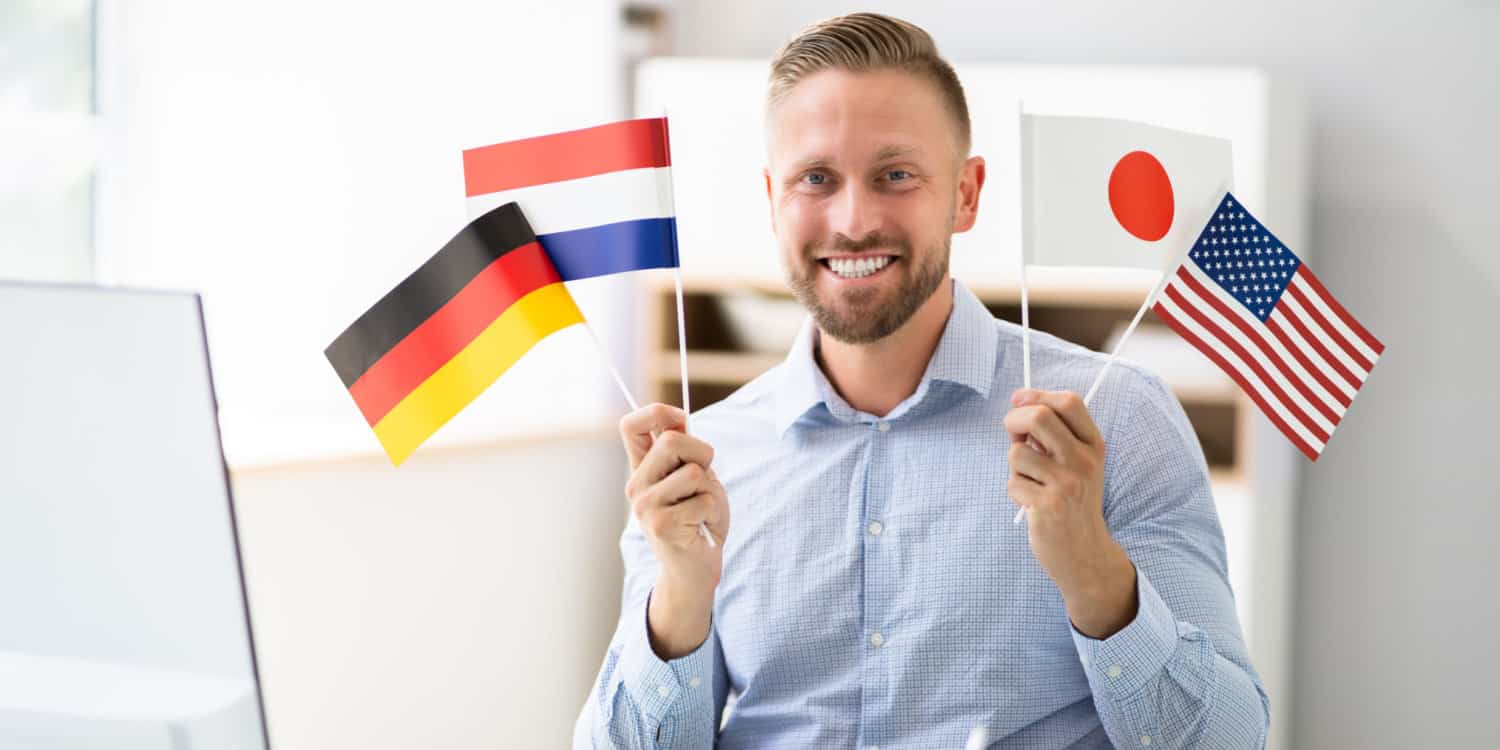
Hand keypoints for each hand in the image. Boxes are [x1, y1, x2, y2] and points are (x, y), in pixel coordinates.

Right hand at [620, 403, 728, 657]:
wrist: (695, 569)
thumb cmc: (699, 519)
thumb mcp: (695, 478)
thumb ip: (686, 453)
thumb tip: (680, 420)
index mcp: (643, 469)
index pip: (630, 426)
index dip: (656, 412)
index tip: (680, 419)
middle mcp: (637, 485)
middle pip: (671, 440)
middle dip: (702, 453)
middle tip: (704, 479)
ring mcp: (645, 506)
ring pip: (694, 472)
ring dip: (711, 490)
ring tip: (702, 509)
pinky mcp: (661, 525)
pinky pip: (704, 500)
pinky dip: (713, 512)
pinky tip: (701, 527)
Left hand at [1005, 388, 1136, 638]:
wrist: (1083, 551)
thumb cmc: (1071, 500)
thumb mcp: (1076, 464)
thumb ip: (1055, 435)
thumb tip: (1019, 404)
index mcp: (1094, 445)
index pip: (1069, 402)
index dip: (1038, 395)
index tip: (1019, 399)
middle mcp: (1085, 461)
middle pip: (1039, 417)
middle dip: (1013, 420)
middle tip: (1012, 435)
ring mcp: (1068, 484)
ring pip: (1017, 452)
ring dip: (1015, 466)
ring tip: (1031, 482)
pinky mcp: (1049, 505)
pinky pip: (1013, 483)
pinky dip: (1016, 491)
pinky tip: (1032, 505)